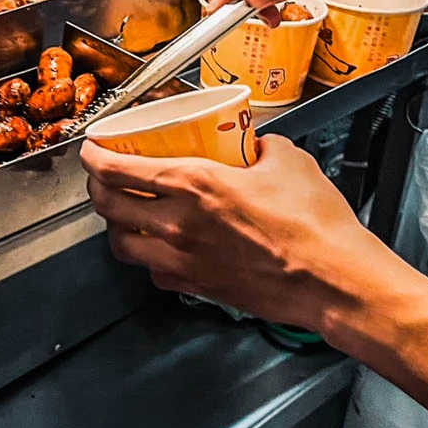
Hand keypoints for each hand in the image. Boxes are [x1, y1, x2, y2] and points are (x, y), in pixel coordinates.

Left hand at [81, 136, 410, 332]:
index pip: (117, 169)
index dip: (93, 156)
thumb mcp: (287, 160)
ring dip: (115, 225)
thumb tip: (252, 140)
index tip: (91, 147)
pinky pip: (153, 272)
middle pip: (107, 206)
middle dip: (97, 187)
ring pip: (121, 244)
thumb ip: (260, 144)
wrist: (336, 283)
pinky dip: (148, 257)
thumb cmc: (317, 227)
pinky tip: (160, 245)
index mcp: (194, 185)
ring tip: (125, 212)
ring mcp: (184, 260)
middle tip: (103, 176)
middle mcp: (178, 224)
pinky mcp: (197, 287)